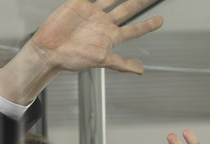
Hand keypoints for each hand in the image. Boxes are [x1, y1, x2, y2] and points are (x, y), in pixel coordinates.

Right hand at [0, 0, 162, 104]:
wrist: (49, 50)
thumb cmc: (72, 58)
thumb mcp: (101, 61)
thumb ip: (121, 64)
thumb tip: (141, 71)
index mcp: (110, 37)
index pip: (134, 29)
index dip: (147, 25)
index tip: (160, 20)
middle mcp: (103, 24)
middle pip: (127, 9)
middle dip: (140, 2)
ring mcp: (92, 13)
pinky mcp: (80, 4)